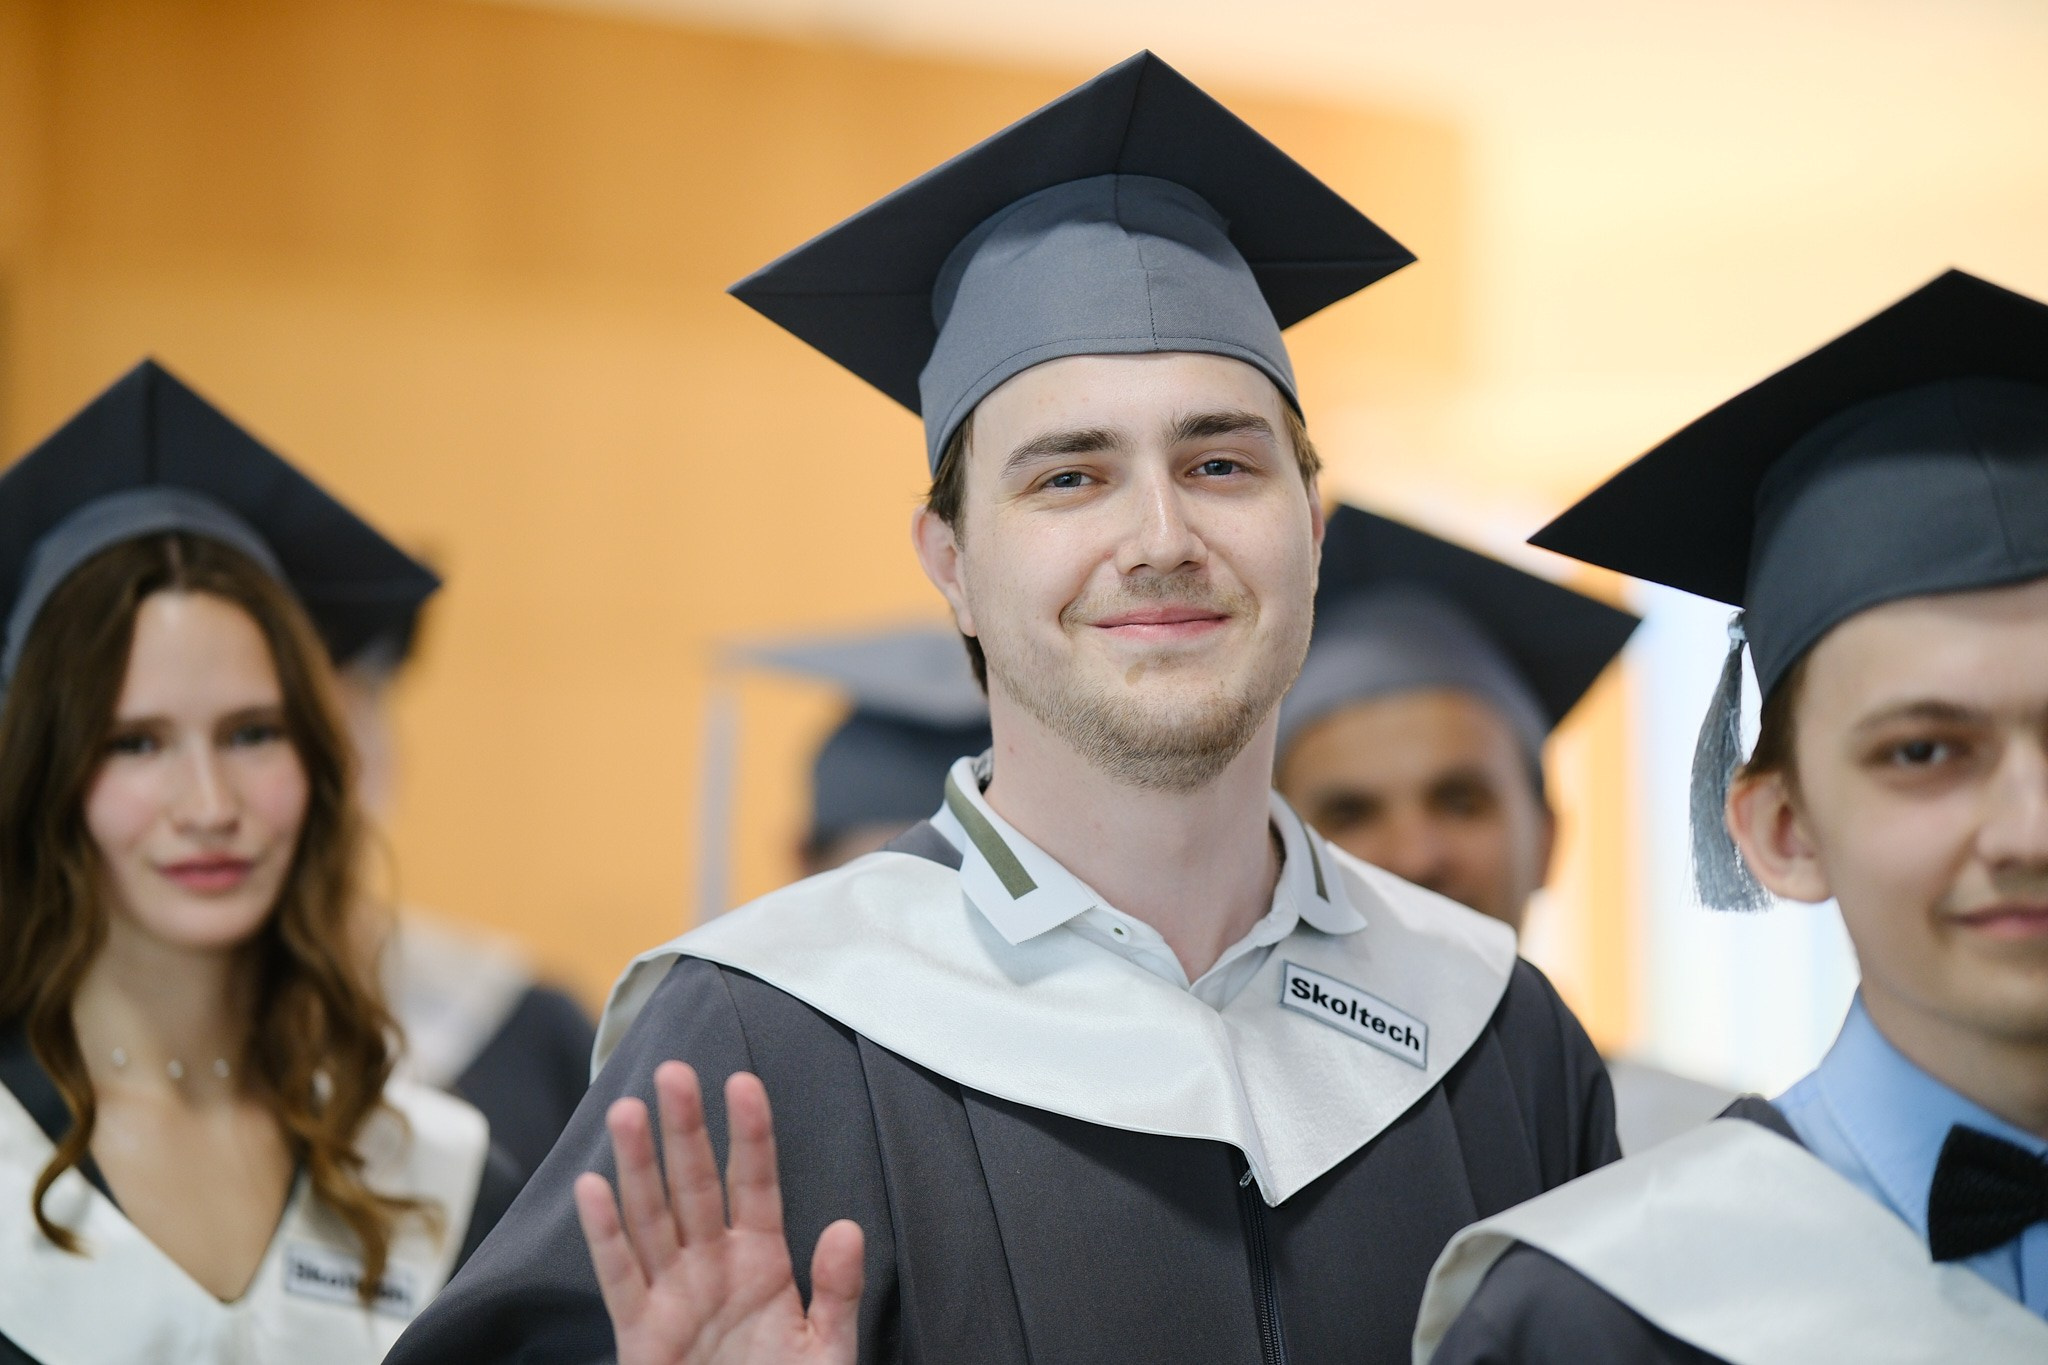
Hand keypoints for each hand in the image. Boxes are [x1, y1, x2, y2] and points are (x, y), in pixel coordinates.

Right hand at [575, 1062, 864, 1364]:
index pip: (757, 1182)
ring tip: (628, 1111)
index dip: (750, 1133)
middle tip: (675, 1072)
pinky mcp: (640, 1331)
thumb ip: (837, 1293)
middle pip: (696, 1184)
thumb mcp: (826, 1350)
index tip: (744, 1082)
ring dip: (638, 1165)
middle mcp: (714, 1265)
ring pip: (652, 1215)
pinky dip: (603, 1234)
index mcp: (764, 1261)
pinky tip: (592, 1188)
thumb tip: (847, 1229)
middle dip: (685, 1129)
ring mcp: (674, 1293)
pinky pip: (619, 1275)